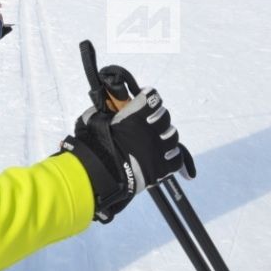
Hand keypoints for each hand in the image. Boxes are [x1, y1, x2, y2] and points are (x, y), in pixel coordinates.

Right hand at [61, 87, 194, 222]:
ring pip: (172, 136)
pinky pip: (177, 158)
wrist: (98, 173)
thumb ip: (107, 109)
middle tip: (148, 122)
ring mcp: (158, 149)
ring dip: (164, 136)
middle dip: (157, 116)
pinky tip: (163, 156)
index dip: (149, 97)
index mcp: (136, 115)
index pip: (153, 97)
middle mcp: (151, 130)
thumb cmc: (93, 144)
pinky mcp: (161, 168)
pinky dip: (172, 156)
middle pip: (165, 115)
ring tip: (155, 141)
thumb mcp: (95, 118)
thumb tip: (111, 105)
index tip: (144, 101)